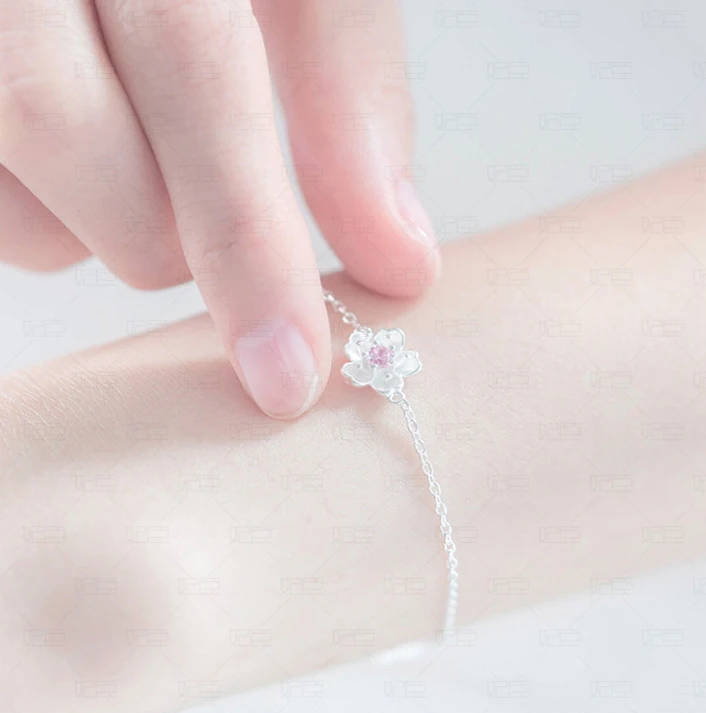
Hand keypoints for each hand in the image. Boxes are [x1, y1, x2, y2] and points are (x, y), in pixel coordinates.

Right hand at [0, 0, 439, 417]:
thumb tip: (398, 259)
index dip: (246, 247)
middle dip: (177, 236)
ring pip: (16, 207)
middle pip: (77, 142)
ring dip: (98, 230)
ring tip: (134, 163)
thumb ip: (346, 95)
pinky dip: (42, 222)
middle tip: (216, 216)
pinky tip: (69, 169)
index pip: (192, 75)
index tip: (288, 376)